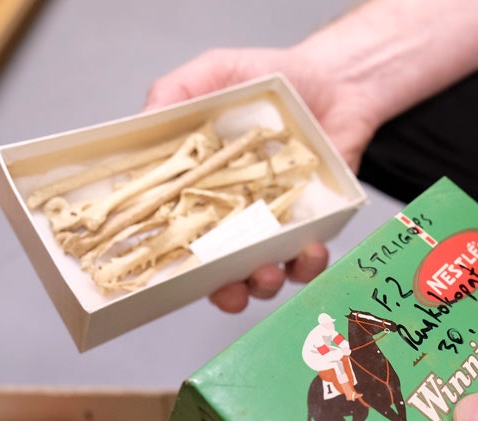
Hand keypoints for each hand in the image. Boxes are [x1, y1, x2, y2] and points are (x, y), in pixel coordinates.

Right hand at [144, 47, 377, 311]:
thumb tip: (142, 120)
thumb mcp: (216, 73)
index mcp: (201, 190)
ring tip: (266, 271)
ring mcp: (274, 226)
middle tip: (228, 288)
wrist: (335, 79)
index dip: (169, 259)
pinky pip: (307, 260)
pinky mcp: (313, 226)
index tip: (166, 273)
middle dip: (221, 290)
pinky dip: (307, 265)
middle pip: (219, 270)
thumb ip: (179, 92)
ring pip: (263, 274)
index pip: (178, 233)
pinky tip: (310, 251)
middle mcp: (235, 217)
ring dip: (262, 283)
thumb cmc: (272, 80)